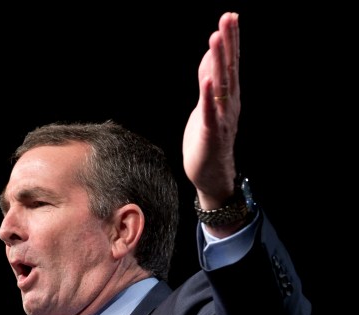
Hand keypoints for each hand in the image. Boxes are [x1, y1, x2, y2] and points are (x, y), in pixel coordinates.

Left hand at [182, 12, 240, 208]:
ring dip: (218, 61)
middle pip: (229, 68)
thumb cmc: (209, 138)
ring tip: (215, 38)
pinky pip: (211, 112)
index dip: (231, 40)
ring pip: (221, 85)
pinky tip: (207, 81)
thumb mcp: (207, 104)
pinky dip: (209, 97)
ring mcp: (222, 117)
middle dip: (228, 43)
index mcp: (228, 96)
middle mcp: (229, 103)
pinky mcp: (211, 133)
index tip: (230, 16)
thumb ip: (208, 81)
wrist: (212, 174)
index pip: (230, 63)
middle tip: (228, 18)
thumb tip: (209, 56)